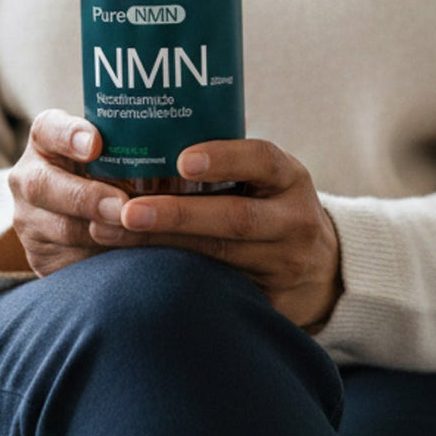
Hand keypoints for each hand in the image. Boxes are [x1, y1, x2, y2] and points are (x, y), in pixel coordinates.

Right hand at [3, 109, 125, 277]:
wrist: (78, 216)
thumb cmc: (112, 170)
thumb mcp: (115, 151)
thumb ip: (134, 147)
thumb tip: (187, 154)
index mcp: (47, 140)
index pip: (49, 129)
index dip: (69, 135)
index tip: (96, 144)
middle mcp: (30, 177)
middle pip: (42, 185)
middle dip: (86, 198)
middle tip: (122, 206)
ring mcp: (30, 220)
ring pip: (59, 230)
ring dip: (101, 235)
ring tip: (136, 234)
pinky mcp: (41, 256)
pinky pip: (68, 262)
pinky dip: (101, 261)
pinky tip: (129, 259)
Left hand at [88, 139, 342, 332]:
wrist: (323, 269)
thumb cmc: (273, 208)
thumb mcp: (269, 180)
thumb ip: (228, 163)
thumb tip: (149, 130)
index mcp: (291, 179)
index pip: (263, 161)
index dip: (224, 158)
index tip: (182, 159)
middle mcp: (294, 221)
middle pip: (235, 219)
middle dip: (177, 216)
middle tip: (126, 211)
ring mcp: (285, 266)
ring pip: (219, 259)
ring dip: (161, 248)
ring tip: (112, 235)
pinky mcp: (272, 305)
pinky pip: (219, 293)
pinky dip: (175, 281)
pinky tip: (135, 273)